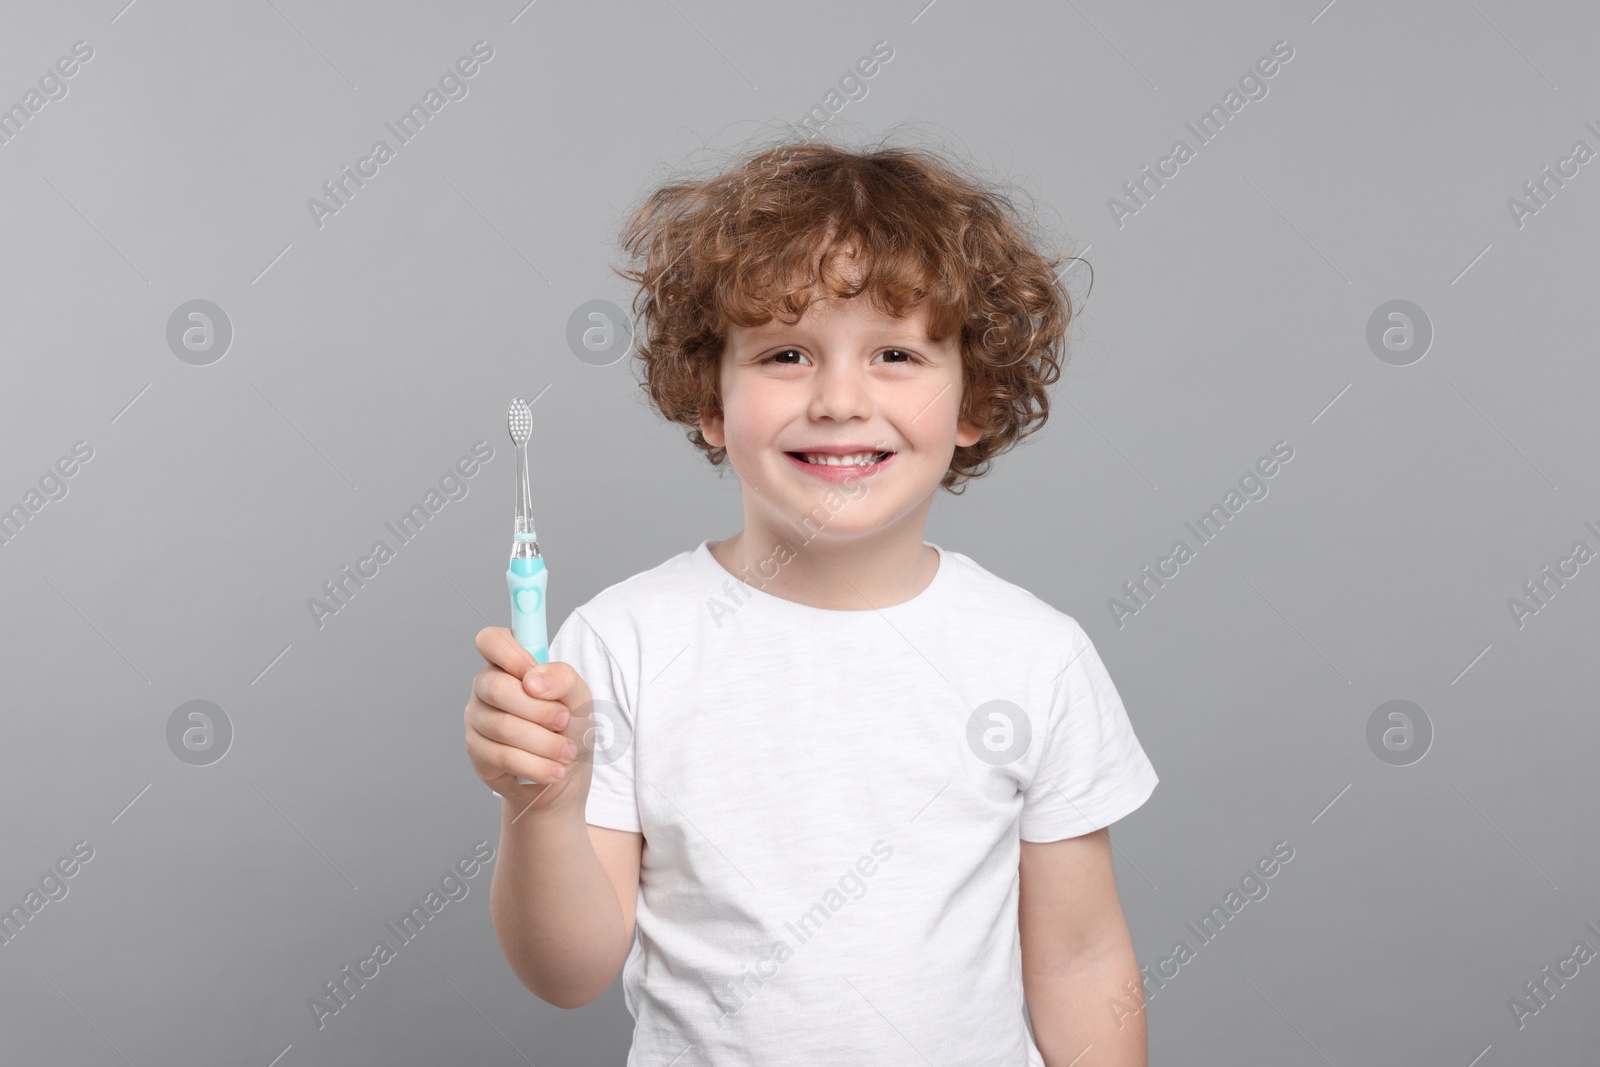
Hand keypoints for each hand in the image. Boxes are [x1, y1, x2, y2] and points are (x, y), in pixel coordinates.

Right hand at [465, 626, 595, 813]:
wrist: (565, 772)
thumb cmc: (569, 725)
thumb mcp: (580, 697)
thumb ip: (563, 678)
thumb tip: (533, 679)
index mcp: (509, 664)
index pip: (490, 640)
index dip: (508, 653)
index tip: (531, 673)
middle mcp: (485, 687)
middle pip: (496, 688)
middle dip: (539, 709)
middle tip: (564, 721)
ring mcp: (477, 720)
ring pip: (502, 726)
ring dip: (545, 743)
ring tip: (567, 752)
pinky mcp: (477, 753)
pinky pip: (503, 757)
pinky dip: (537, 765)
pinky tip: (554, 770)